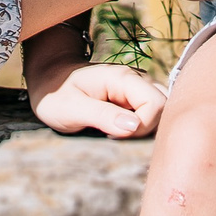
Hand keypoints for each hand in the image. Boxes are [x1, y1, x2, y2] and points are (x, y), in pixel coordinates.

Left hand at [33, 62, 168, 138]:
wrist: (49, 81)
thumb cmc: (57, 95)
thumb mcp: (71, 109)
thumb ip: (103, 115)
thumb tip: (134, 127)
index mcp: (123, 78)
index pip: (157, 103)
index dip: (143, 126)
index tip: (114, 135)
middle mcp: (137, 80)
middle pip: (166, 105)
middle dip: (149, 128)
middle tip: (117, 136)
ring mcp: (138, 88)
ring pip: (163, 109)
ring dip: (146, 128)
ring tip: (118, 134)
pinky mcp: (136, 98)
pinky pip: (153, 112)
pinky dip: (143, 126)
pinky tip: (122, 131)